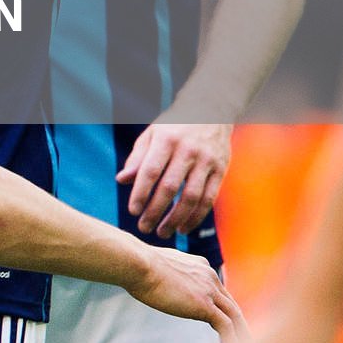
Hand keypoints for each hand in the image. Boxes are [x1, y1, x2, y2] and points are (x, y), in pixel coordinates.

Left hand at [118, 122, 230, 236]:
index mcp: (166, 140)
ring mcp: (207, 161)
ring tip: (163, 232)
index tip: (132, 211)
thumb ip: (137, 158)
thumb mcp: (152, 134)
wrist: (211, 110)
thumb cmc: (174, 126)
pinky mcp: (221, 170)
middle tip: (144, 228)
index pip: (150, 171)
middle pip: (170, 187)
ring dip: (176, 219)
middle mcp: (188, 150)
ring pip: (191, 197)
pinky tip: (183, 227)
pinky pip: (209, 198)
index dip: (141, 193)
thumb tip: (122, 180)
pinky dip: (196, 216)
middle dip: (155, 211)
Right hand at [128, 246, 246, 342]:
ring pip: (234, 316)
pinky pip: (226, 327)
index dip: (222, 306)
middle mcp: (210, 277)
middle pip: (230, 303)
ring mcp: (209, 291)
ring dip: (241, 335)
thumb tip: (160, 282)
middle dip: (238, 322)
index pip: (218, 289)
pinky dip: (231, 341)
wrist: (138, 264)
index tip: (223, 320)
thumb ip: (169, 275)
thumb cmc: (138, 265)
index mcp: (201, 266)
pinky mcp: (205, 305)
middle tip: (243, 339)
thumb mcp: (160, 266)